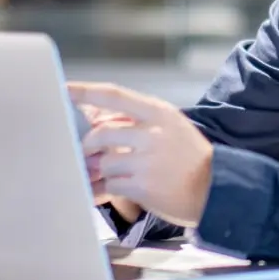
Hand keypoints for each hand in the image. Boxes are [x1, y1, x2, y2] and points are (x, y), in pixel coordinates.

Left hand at [68, 81, 213, 227]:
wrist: (216, 188)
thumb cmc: (190, 157)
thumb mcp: (171, 126)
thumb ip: (138, 121)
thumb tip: (96, 121)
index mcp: (159, 113)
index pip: (114, 95)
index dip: (85, 92)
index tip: (62, 90)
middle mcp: (152, 134)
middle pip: (100, 134)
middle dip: (88, 146)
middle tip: (87, 153)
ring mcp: (147, 161)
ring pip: (103, 162)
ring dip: (101, 170)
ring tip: (108, 174)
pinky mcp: (143, 186)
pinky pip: (110, 185)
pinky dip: (106, 189)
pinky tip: (112, 190)